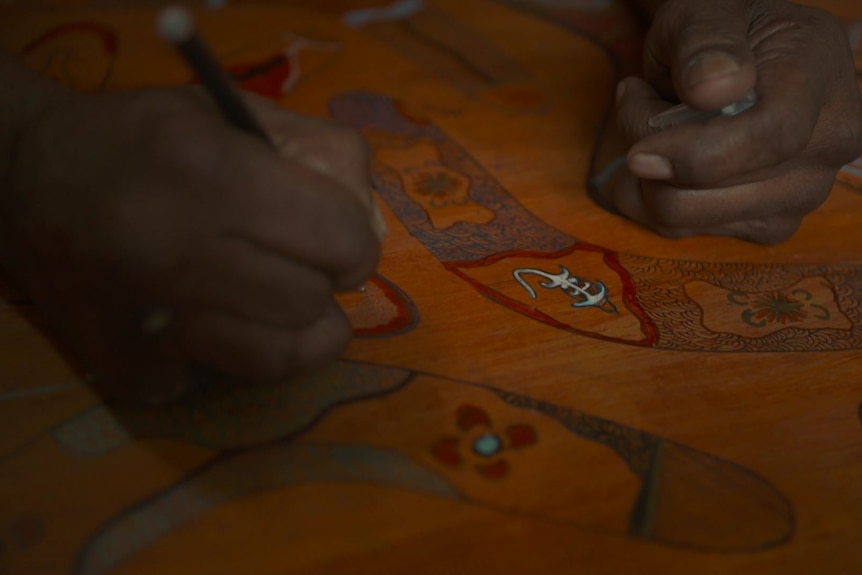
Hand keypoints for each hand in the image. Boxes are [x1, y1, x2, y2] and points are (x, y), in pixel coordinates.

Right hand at [1, 86, 382, 401]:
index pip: (341, 241)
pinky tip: (204, 311)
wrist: (24, 182)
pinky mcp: (137, 374)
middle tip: (286, 255)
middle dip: (319, 279)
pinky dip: (238, 347)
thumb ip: (330, 159)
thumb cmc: (148, 141)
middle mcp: (176, 257)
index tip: (332, 231)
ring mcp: (152, 326)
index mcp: (212, 177)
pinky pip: (232, 376)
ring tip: (260, 289)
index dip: (352, 238)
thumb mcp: (242, 114)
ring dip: (293, 325)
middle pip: (314, 302)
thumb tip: (371, 236)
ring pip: (285, 357)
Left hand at [603, 0, 861, 242]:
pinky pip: (682, 228)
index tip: (638, 151)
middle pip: (722, 193)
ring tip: (650, 121)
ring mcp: (801, 192)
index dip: (696, 155)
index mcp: (823, 83)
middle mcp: (829, 146)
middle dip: (654, 155)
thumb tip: (716, 89)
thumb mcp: (708, 12)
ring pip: (690, 218)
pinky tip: (660, 156)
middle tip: (636, 100)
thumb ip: (709, 42)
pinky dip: (649, 196)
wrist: (731, 59)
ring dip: (644, 177)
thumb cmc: (720, 30)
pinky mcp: (765, 222)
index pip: (769, 139)